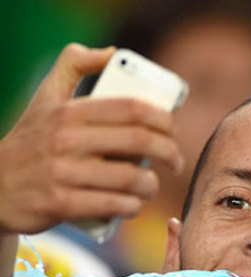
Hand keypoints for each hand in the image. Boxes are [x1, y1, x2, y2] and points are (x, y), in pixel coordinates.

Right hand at [0, 43, 183, 235]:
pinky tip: (134, 204)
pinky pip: (114, 206)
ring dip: (151, 185)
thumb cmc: (33, 139)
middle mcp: (66, 139)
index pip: (130, 108)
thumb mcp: (46, 96)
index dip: (162, 120)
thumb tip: (112, 53)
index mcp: (69, 111)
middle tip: (176, 162)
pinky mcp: (62, 203)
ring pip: (130, 179)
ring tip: (151, 186)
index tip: (172, 131)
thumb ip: (73, 66)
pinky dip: (132, 207)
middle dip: (169, 153)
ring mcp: (64, 172)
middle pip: (138, 143)